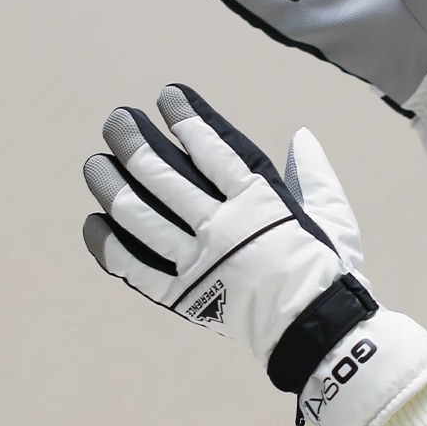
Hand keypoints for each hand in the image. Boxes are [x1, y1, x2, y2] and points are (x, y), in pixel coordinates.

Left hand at [82, 84, 426, 425]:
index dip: (186, 117)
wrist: (317, 330)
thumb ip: (313, 174)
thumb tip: (301, 136)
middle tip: (116, 121)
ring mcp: (198, 262)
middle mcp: (222, 227)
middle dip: (133, 141)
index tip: (167, 95)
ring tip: (96, 163)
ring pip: (141, 215)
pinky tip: (93, 221)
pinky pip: (135, 268)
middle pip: (163, 175)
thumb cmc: (327, 272)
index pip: (212, 148)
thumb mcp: (333, 216)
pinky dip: (109, 245)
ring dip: (112, 185)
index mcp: (259, 202)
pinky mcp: (183, 295)